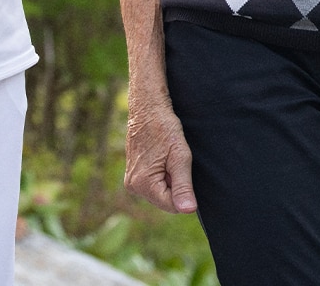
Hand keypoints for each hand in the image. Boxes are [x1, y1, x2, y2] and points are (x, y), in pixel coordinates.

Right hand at [126, 97, 197, 213]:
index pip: (172, 206)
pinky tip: (162, 158)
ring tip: (168, 158)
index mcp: (143, 184)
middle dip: (176, 185)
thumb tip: (189, 210)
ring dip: (169, 179)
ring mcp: (131, 180)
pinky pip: (153, 184)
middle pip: (165, 200)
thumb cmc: (164, 128)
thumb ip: (183, 186)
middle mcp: (133, 186)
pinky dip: (162, 175)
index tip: (185, 170)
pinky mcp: (133, 174)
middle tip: (176, 161)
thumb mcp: (180, 157)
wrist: (147, 108)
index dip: (185, 193)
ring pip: (160, 192)